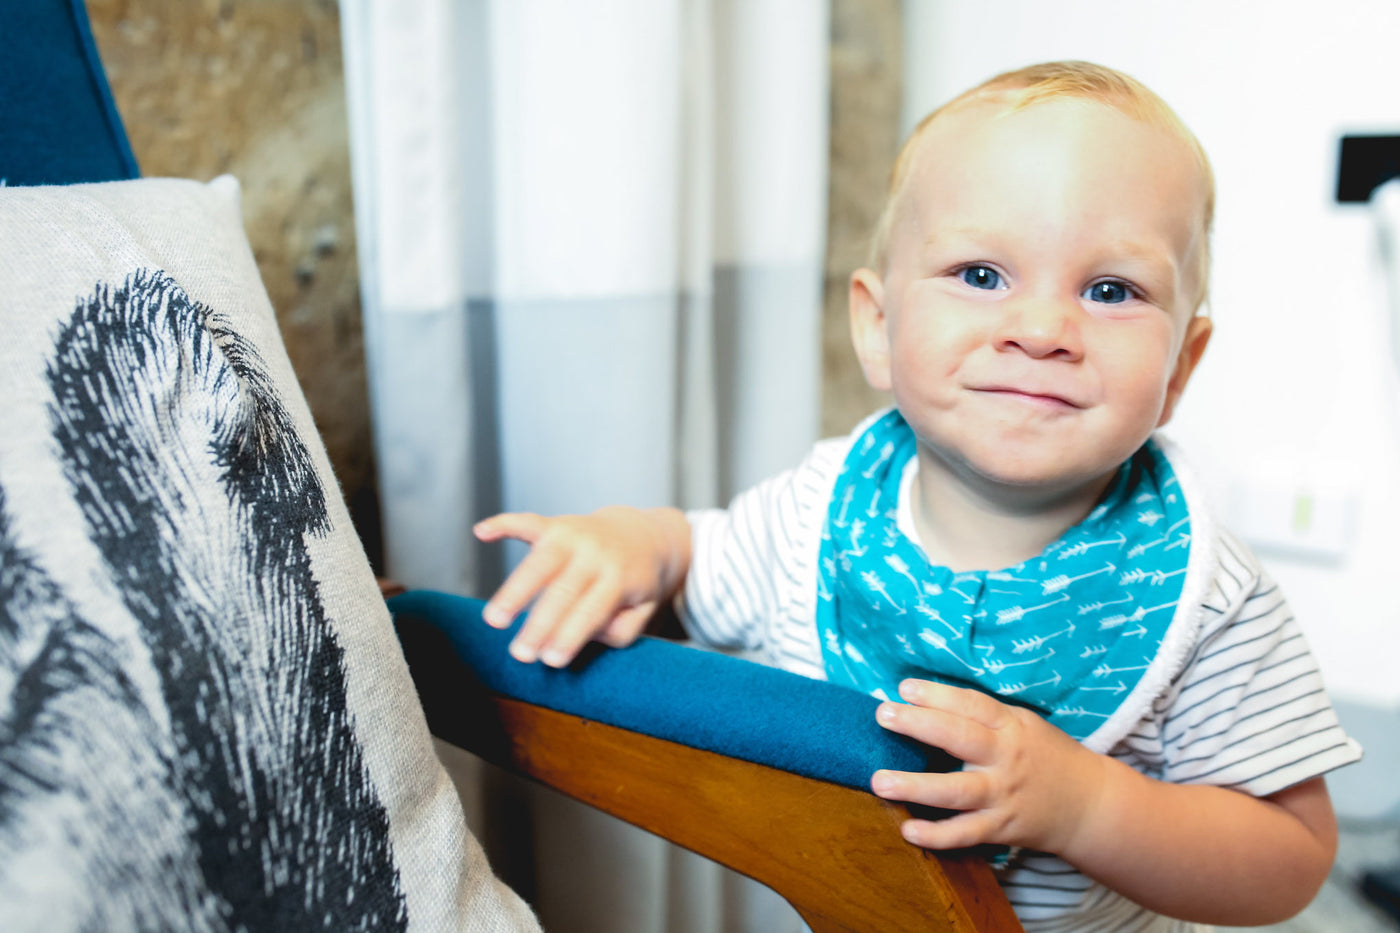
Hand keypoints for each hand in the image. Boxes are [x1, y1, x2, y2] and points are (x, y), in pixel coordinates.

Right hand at [473, 506, 689, 667]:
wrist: (641, 534)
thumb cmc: (636, 581)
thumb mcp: (643, 609)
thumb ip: (621, 628)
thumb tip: (586, 633)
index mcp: (620, 577)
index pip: (591, 611)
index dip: (570, 636)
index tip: (550, 660)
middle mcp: (595, 553)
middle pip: (563, 591)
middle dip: (540, 624)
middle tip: (520, 654)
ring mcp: (574, 535)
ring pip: (540, 562)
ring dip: (515, 591)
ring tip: (494, 620)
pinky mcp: (556, 524)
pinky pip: (528, 522)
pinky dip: (504, 524)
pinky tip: (481, 532)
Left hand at [870, 678, 1105, 854]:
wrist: (1090, 804)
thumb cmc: (1045, 756)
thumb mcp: (1022, 724)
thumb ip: (981, 717)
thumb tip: (926, 702)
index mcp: (1010, 726)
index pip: (971, 705)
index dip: (938, 694)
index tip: (903, 687)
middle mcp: (1005, 758)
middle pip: (959, 739)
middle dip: (918, 725)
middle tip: (882, 715)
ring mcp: (1002, 795)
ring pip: (955, 792)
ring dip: (915, 787)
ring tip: (879, 781)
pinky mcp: (1001, 828)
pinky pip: (965, 834)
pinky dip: (936, 835)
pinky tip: (908, 830)